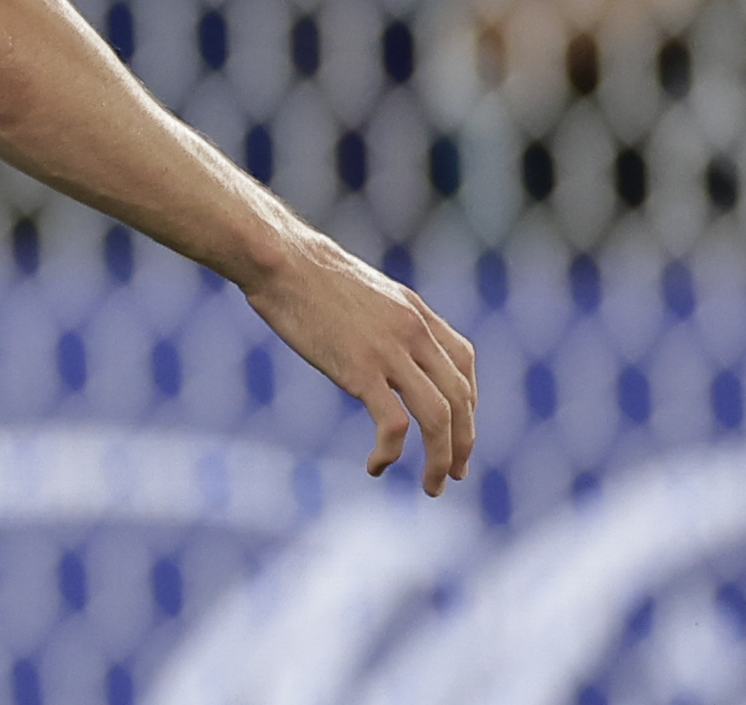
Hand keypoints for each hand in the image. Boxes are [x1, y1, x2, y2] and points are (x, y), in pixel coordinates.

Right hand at [242, 230, 477, 493]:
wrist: (279, 259)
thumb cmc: (304, 271)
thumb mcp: (362, 290)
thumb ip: (382, 318)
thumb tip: (375, 338)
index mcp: (415, 312)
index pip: (463, 363)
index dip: (467, 403)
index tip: (456, 429)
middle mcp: (414, 333)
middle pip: (460, 399)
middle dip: (462, 443)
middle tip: (453, 473)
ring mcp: (390, 352)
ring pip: (438, 418)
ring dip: (439, 459)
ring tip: (430, 485)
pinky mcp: (360, 370)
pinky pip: (394, 425)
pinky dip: (391, 452)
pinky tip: (375, 465)